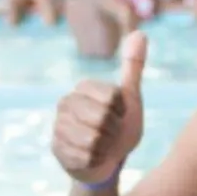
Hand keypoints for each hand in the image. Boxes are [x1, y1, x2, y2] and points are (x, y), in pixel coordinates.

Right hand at [51, 31, 146, 184]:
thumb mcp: (130, 99)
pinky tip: (92, 158)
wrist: (107, 162)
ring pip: (93, 139)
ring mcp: (58, 126)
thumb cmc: (120, 128)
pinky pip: (85, 157)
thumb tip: (140, 33)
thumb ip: (133, 67)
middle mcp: (65, 103)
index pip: (111, 98)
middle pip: (101, 118)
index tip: (118, 116)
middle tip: (110, 134)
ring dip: (105, 148)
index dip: (121, 113)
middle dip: (114, 132)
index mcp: (83, 87)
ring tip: (101, 146)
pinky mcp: (56, 149)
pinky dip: (95, 161)